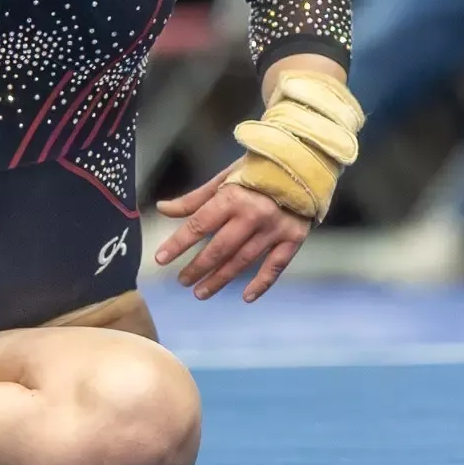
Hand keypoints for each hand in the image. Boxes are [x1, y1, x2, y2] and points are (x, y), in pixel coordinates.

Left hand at [153, 161, 310, 301]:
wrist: (303, 166)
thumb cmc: (256, 171)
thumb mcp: (223, 178)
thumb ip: (195, 199)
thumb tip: (163, 209)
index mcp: (232, 198)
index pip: (199, 225)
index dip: (178, 243)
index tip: (160, 259)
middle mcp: (252, 216)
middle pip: (219, 249)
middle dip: (198, 268)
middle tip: (182, 282)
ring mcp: (274, 230)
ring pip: (243, 261)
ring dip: (220, 279)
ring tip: (201, 292)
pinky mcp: (293, 239)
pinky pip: (275, 266)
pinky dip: (262, 284)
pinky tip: (246, 297)